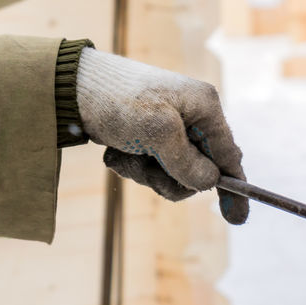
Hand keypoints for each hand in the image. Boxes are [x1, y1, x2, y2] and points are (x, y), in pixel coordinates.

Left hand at [75, 48, 248, 223]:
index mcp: (204, 108)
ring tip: (123, 154)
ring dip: (146, 171)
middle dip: (171, 177)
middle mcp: (192, 116)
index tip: (236, 219)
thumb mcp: (158, 133)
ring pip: (173, 172)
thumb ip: (188, 163)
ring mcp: (169, 126)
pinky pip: (151, 165)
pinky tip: (115, 150)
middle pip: (199, 170)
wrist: (69, 85)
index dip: (235, 189)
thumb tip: (210, 183)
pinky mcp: (147, 134)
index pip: (229, 156)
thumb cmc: (117, 101)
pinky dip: (132, 164)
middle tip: (147, 170)